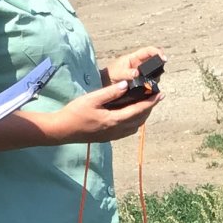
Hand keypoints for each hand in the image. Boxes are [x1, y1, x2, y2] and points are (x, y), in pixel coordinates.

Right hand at [42, 79, 159, 144]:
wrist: (62, 131)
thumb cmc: (75, 113)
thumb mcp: (91, 99)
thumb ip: (110, 92)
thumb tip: (127, 85)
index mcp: (114, 120)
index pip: (138, 110)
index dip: (151, 102)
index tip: (161, 94)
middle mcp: (116, 130)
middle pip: (139, 120)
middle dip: (149, 108)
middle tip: (156, 97)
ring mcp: (112, 135)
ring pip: (134, 127)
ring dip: (142, 116)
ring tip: (146, 105)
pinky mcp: (107, 137)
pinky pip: (127, 131)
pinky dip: (134, 122)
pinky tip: (131, 116)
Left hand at [101, 47, 164, 84]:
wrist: (105, 84)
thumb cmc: (111, 75)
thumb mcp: (117, 73)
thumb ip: (126, 73)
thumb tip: (136, 73)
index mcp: (134, 58)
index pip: (149, 51)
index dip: (157, 52)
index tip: (163, 58)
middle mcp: (140, 64)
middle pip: (154, 62)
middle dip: (159, 66)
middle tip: (159, 73)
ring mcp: (141, 73)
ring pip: (154, 73)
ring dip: (156, 77)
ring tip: (151, 82)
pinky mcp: (141, 82)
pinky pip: (150, 81)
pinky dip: (152, 84)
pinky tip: (150, 89)